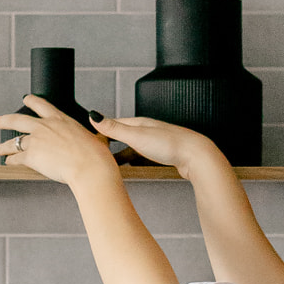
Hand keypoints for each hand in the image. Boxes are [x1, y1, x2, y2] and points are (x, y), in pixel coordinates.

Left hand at [0, 97, 122, 190]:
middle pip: (17, 119)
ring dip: (3, 146)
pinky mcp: (32, 156)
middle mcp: (45, 127)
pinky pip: (16, 157)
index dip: (31, 101)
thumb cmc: (96, 156)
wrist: (90, 168)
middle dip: (4, 120)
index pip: (42, 105)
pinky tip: (7, 161)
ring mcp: (37, 140)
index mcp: (61, 119)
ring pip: (13, 141)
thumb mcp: (96, 137)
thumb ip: (91, 134)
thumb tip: (101, 135)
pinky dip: (10, 160)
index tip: (26, 99)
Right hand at [93, 116, 227, 176]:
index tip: (87, 137)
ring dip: (120, 155)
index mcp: (139, 123)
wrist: (195, 155)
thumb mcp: (136, 135)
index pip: (114, 124)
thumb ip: (114, 128)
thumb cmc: (169, 144)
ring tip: (110, 164)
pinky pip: (142, 157)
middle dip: (109, 144)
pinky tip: (132, 168)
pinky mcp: (163, 154)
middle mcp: (147, 130)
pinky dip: (133, 162)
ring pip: (132, 148)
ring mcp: (156, 142)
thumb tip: (94, 115)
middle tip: (96, 152)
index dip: (100, 130)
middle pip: (123, 136)